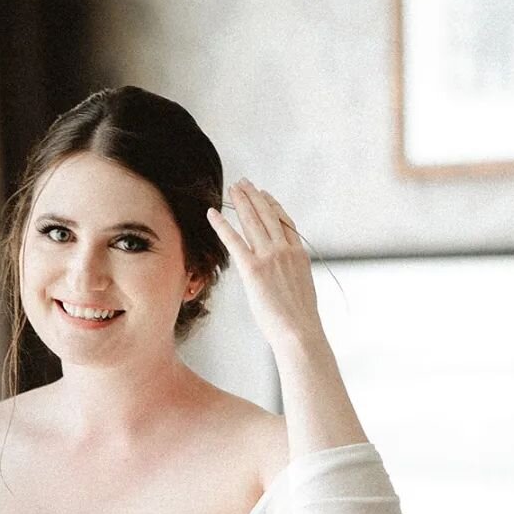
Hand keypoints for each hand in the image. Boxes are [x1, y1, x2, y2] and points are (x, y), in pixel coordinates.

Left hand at [207, 179, 324, 350]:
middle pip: (267, 215)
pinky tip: (212, 213)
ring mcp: (269, 257)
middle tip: (243, 182)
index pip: (285, 222)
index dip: (273, 205)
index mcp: (298, 254)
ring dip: (241, 202)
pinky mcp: (253, 269)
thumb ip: (290, 274)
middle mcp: (284, 250)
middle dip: (254, 196)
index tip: (265, 194)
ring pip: (252, 221)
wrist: (299, 331)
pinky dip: (221, 225)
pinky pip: (233, 240)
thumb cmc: (299, 320)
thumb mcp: (301, 289)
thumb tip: (282, 275)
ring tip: (232, 188)